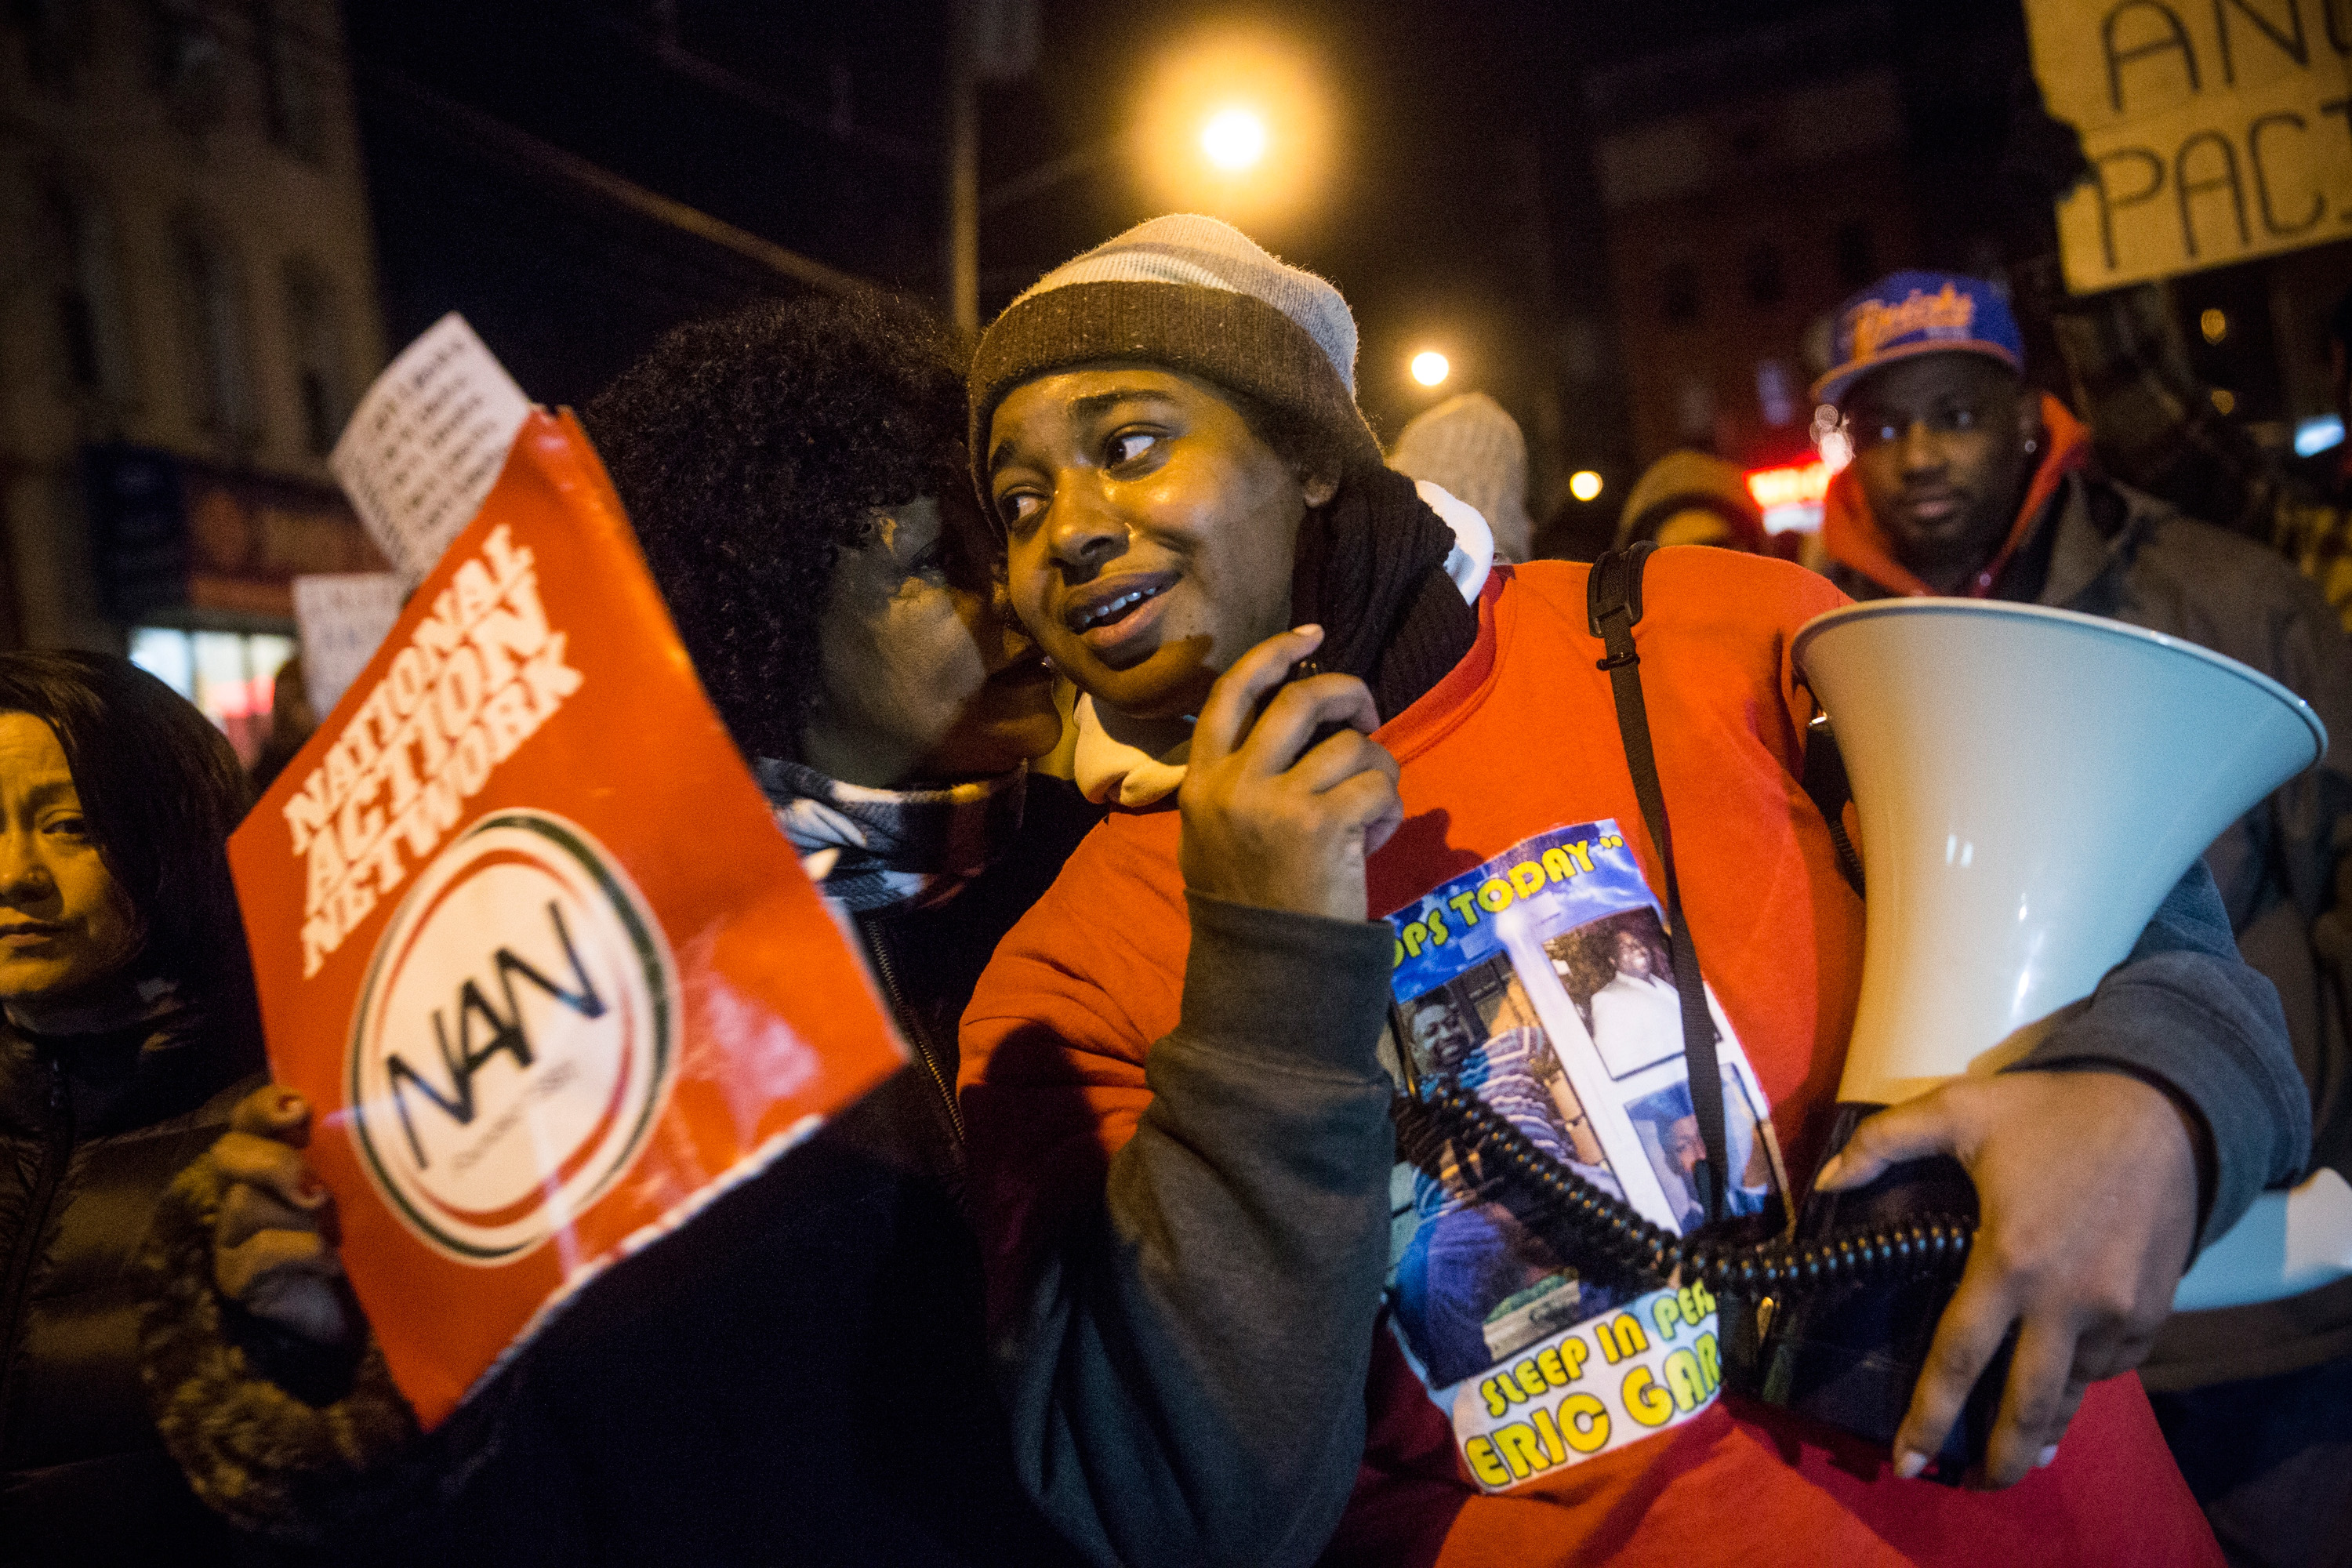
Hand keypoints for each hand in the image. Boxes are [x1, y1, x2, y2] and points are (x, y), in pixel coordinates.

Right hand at [211, 1085, 356, 1345]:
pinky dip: (297, 1252)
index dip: (266, 1107)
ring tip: (331, 1225)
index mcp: (276, 1156)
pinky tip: (330, 1260)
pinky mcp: (240, 1280)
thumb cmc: (367, 1237)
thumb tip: (371, 1113)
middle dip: (271, 1160)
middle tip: (312, 1182)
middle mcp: (248, 1189)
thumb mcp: (364, 1185)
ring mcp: (236, 1237)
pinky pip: (255, 1255)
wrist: (365, 1310)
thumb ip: (352, 1151)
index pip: (250, 1118)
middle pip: (229, 1153)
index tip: (301, 1110)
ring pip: (243, 1203)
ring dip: (293, 1212)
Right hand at [1178, 625, 1402, 921]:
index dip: (1273, 653)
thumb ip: (1239, 776)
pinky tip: (1376, 837)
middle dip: (1349, 694)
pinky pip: (1377, 784)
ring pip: (1352, 744)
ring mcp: (1274, 802)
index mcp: (1201, 780)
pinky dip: (1390, 807)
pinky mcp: (1321, 825)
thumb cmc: (1251, 902)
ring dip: (1379, 769)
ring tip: (1373, 808)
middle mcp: (1232, 783)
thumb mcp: (1214, 833)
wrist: (1269, 968)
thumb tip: (1295, 718)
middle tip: (1368, 716)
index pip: (1232, 693)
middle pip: (1301, 699)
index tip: (1311, 635)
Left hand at [1814, 1069, 2199, 1487]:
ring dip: (2046, 1424)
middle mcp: (2065, 1301)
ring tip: (2021, 1451)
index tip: (1908, 1460)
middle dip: (2001, 1457)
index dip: (1929, 1416)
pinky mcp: (2153, 1311)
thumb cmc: (2050, 1111)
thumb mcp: (1958, 1109)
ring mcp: (2116, 1312)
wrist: (2164, 1110)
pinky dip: (2086, 1378)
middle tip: (1977, 1484)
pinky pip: (2112, 1364)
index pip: (1958, 1358)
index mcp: (2008, 1260)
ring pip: (2074, 1390)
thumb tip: (1824, 1182)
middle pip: (2028, 1405)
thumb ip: (1883, 1143)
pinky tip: (2065, 1384)